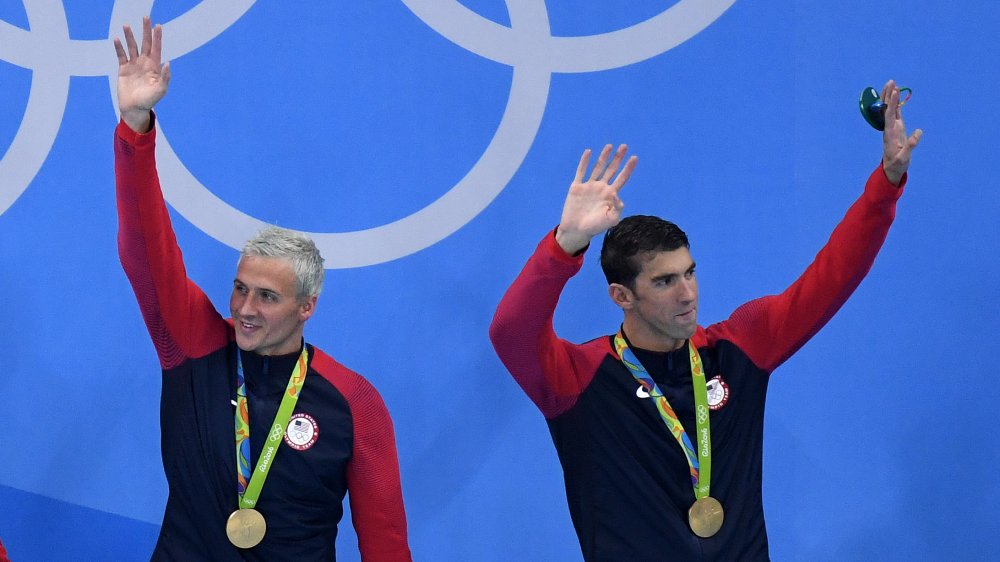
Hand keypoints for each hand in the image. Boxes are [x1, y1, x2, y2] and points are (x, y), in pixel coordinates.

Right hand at [114, 16, 169, 132]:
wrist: (134, 108)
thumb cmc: (150, 100)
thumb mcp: (161, 90)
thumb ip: (165, 77)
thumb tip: (167, 63)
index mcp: (154, 67)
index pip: (156, 48)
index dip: (157, 37)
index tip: (158, 26)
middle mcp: (144, 63)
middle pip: (145, 43)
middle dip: (145, 31)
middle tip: (146, 17)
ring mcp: (133, 65)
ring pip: (132, 47)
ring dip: (130, 36)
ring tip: (126, 25)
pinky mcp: (123, 69)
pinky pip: (121, 55)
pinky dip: (119, 47)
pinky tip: (117, 39)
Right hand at [555, 144, 637, 253]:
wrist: (577, 230)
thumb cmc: (595, 227)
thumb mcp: (612, 220)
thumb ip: (618, 208)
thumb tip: (616, 194)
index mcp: (611, 194)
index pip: (622, 178)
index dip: (628, 168)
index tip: (635, 157)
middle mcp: (601, 187)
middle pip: (611, 169)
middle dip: (618, 158)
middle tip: (624, 146)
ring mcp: (589, 186)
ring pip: (598, 167)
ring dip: (604, 157)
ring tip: (609, 146)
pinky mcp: (577, 187)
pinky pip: (581, 172)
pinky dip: (584, 162)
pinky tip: (589, 152)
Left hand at [881, 79, 921, 185]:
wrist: (891, 169)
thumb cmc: (897, 164)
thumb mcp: (904, 157)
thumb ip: (911, 145)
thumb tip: (919, 132)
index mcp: (890, 133)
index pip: (889, 115)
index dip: (891, 103)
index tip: (894, 91)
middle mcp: (889, 128)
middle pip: (887, 109)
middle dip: (888, 95)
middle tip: (890, 81)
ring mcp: (892, 127)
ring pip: (890, 109)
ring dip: (890, 97)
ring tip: (892, 84)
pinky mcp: (896, 128)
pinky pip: (895, 113)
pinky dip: (895, 103)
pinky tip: (896, 95)